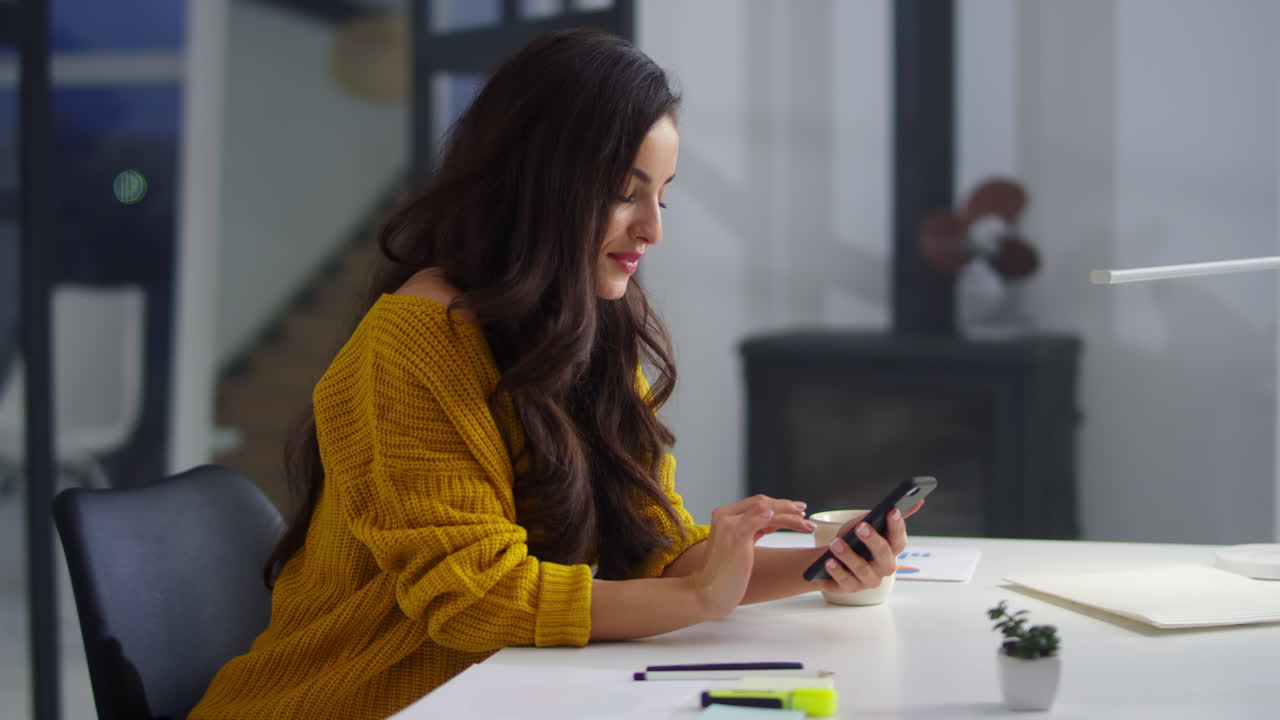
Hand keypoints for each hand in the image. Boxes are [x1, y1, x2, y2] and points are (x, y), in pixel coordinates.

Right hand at [688, 495, 810, 618]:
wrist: (709, 591)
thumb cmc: (724, 574)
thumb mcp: (740, 545)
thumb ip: (753, 529)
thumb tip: (772, 518)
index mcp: (724, 516)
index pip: (755, 503)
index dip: (778, 504)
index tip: (795, 510)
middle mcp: (725, 516)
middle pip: (762, 502)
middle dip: (787, 506)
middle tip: (804, 512)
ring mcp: (730, 524)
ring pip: (766, 509)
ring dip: (790, 515)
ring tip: (807, 524)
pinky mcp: (737, 535)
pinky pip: (761, 519)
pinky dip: (779, 518)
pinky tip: (795, 519)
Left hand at [816, 502, 918, 595]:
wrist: (829, 559)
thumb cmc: (852, 540)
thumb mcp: (865, 524)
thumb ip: (884, 514)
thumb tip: (918, 501)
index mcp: (891, 550)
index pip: (899, 539)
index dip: (897, 526)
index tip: (892, 510)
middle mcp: (884, 567)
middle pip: (884, 556)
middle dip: (873, 540)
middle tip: (861, 527)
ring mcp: (868, 580)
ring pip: (862, 569)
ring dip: (849, 555)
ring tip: (835, 544)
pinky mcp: (851, 588)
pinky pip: (845, 581)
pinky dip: (837, 570)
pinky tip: (828, 562)